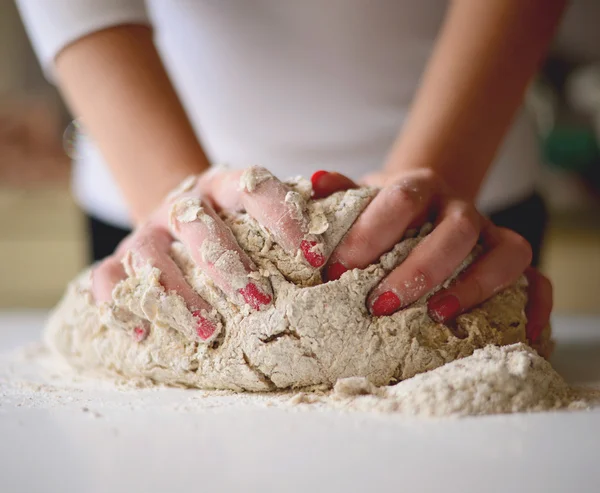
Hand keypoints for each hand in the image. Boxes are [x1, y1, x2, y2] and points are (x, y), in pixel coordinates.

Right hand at [92, 166, 325, 341]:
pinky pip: (107, 279)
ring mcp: (147, 231)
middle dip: (230, 265)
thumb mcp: (264, 210)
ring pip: (153, 256)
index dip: (282, 218)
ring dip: (179, 294)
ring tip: (208, 330)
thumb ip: (301, 208)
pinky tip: (144, 336)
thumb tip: (337, 201)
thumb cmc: (235, 223)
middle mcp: (182, 204)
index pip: (254, 187)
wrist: (178, 216)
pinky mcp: (119, 258)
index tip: (312, 258)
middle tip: (260, 300)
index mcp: (224, 186)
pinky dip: (122, 305)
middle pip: (201, 225)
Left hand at [312, 169, 549, 341]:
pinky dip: (535, 305)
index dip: (372, 233)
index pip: (403, 198)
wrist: (424, 205)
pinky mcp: (509, 261)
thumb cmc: (385, 211)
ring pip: (507, 252)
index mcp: (420, 187)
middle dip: (419, 269)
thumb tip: (314, 182)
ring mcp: (491, 234)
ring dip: (476, 286)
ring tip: (438, 316)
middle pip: (456, 230)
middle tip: (381, 304)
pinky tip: (521, 334)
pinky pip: (537, 279)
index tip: (337, 270)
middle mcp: (460, 208)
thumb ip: (340, 193)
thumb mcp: (361, 196)